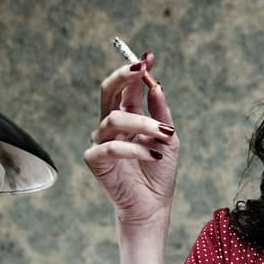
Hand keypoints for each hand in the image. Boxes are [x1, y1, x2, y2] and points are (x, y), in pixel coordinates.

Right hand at [83, 52, 178, 239]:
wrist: (153, 205)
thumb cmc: (159, 172)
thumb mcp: (169, 139)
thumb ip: (161, 113)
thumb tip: (156, 86)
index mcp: (128, 117)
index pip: (126, 87)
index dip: (135, 70)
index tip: (149, 57)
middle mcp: (111, 126)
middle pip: (108, 92)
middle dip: (123, 77)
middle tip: (141, 71)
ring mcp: (101, 142)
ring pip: (114, 119)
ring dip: (144, 124)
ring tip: (166, 135)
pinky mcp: (95, 161)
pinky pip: (112, 147)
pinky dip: (136, 149)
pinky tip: (155, 155)